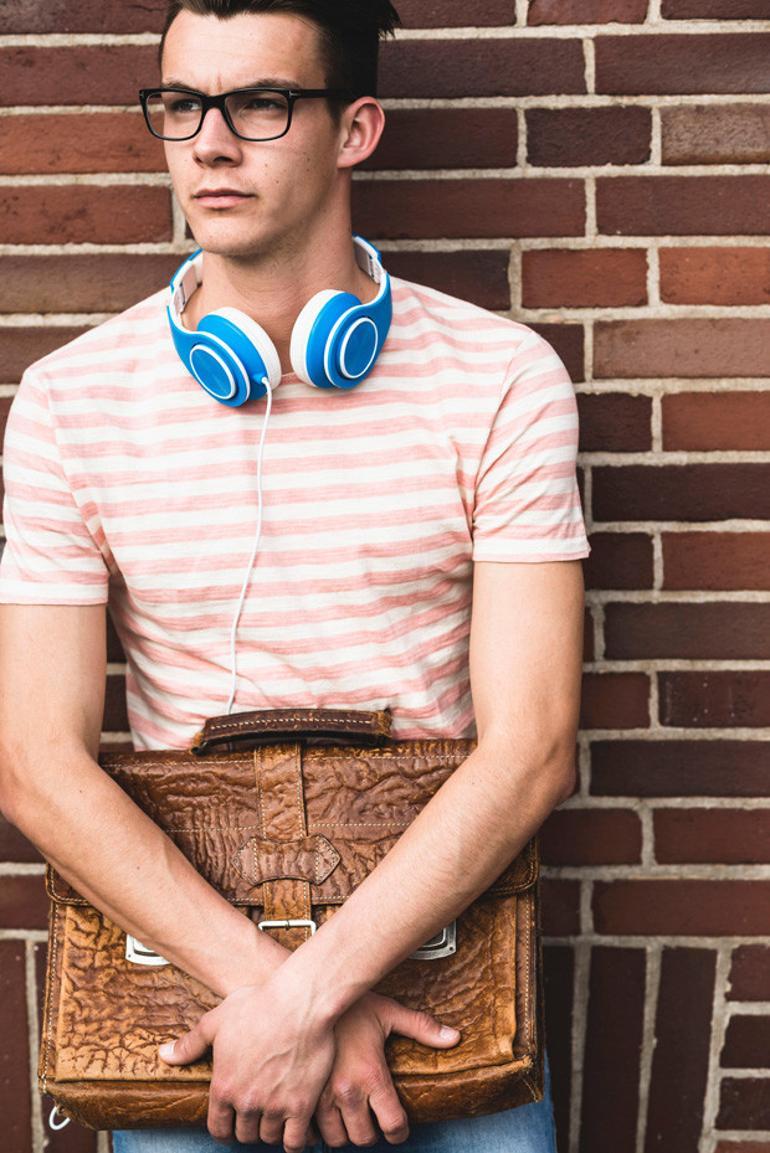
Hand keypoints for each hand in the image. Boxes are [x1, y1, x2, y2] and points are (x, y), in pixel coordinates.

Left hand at [158, 974, 335, 1151]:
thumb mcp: (217, 1020)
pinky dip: (294, 1140)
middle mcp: (246, 1101)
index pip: (217, 1128)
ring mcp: (275, 1105)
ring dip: (271, 1130)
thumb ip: (190, 1044)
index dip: (224, 1128)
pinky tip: (295, 1126)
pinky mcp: (301, 1104)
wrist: (300, 1001)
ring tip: (276, 1115)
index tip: (232, 1123)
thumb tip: (164, 1055)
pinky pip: (294, 1142)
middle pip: (244, 1135)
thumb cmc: (258, 1005)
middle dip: (248, 1126)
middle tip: (257, 1113)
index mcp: (223, 1086)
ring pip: (268, 1138)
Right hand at [315, 992, 460, 1147]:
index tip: (399, 1128)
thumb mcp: (388, 1012)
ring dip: (346, 1133)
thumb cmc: (351, 1004)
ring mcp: (321, 1095)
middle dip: (372, 1133)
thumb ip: (422, 1028)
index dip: (400, 1132)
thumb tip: (454, 1037)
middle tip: (375, 1120)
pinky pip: (311, 1130)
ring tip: (352, 1119)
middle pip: (364, 1138)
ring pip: (336, 1139)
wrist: (308, 996)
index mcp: (371, 1075)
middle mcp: (346, 1091)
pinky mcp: (303, 1094)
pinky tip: (328, 1116)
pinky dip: (320, 1130)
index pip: (392, 1125)